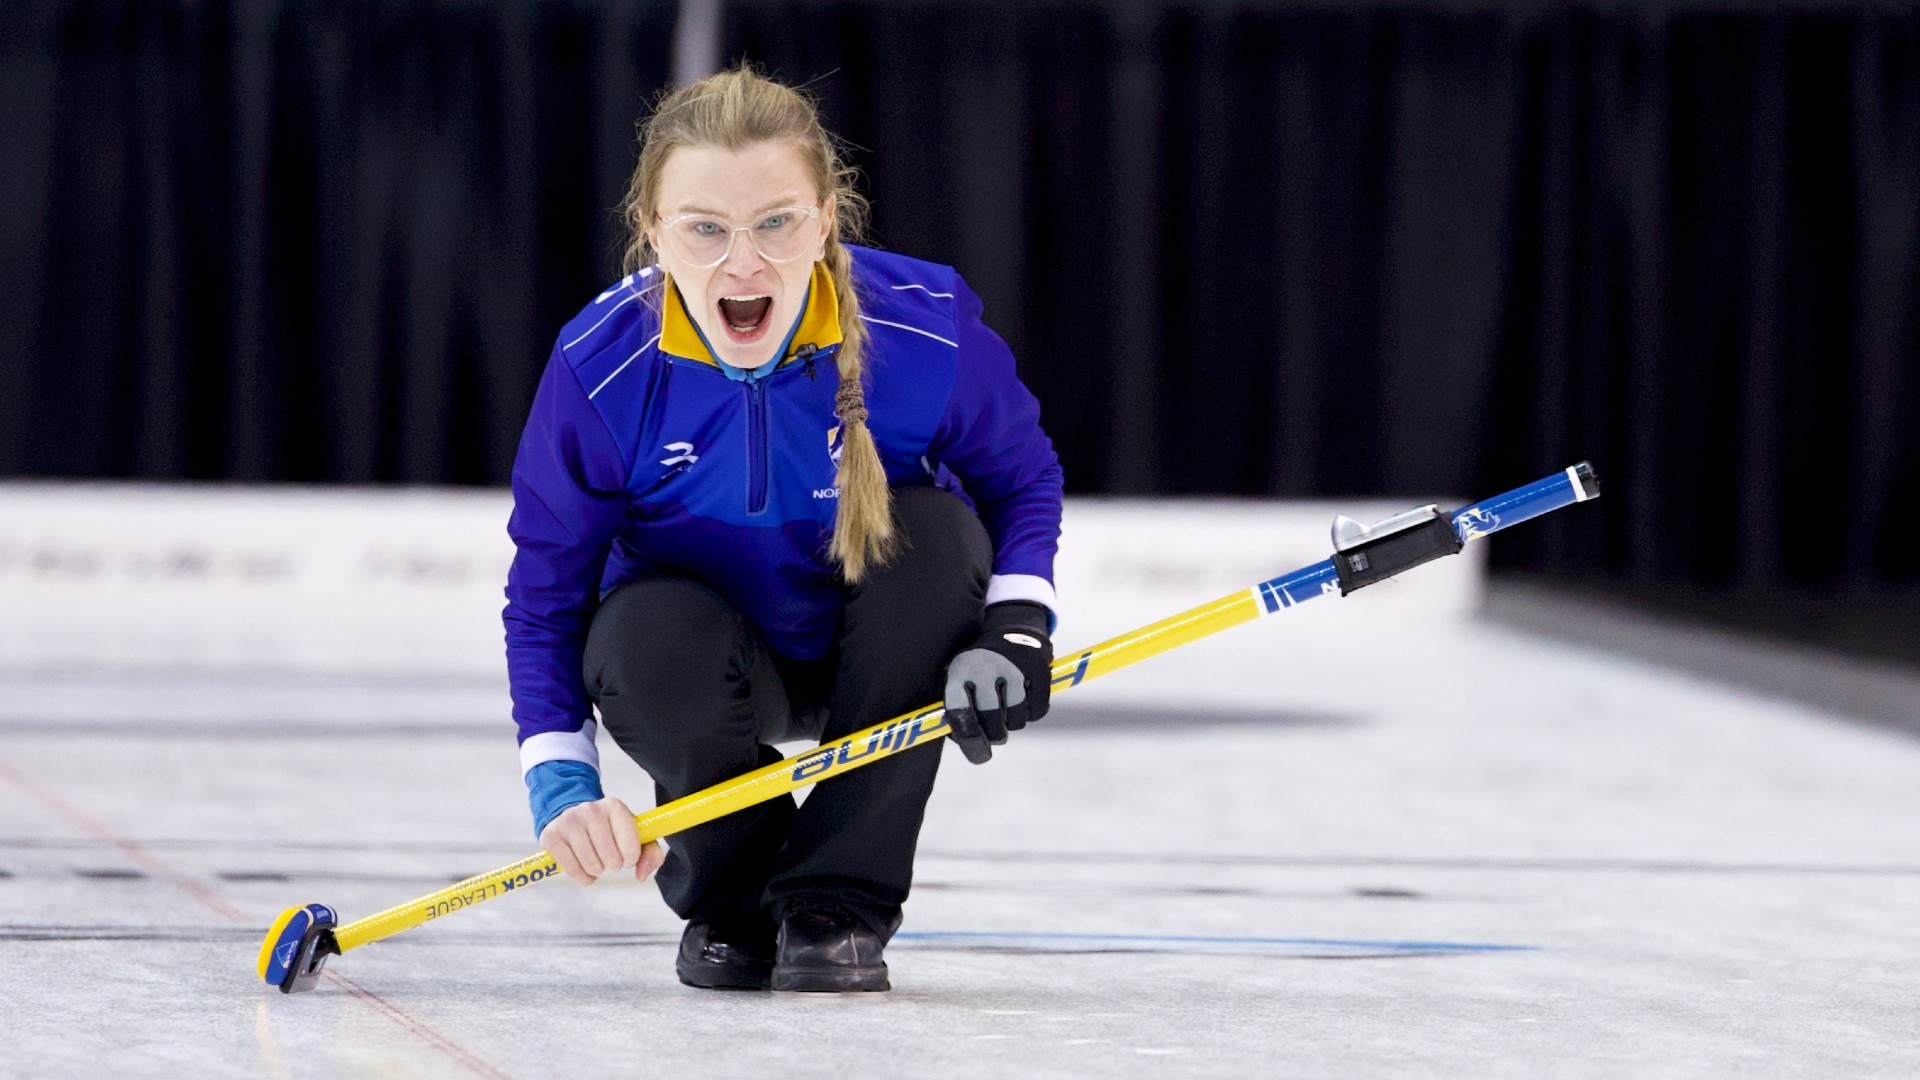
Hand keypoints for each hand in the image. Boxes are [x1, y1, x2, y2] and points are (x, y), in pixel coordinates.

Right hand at [539, 796, 664, 885]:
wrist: (573, 818)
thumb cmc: (609, 830)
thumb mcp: (634, 835)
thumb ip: (650, 854)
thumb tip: (641, 876)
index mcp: (615, 807)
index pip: (632, 849)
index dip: (630, 860)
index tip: (625, 854)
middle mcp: (591, 810)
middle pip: (611, 860)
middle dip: (612, 866)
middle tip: (607, 858)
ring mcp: (569, 821)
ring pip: (592, 866)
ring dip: (596, 871)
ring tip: (595, 860)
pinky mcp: (551, 836)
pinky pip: (572, 870)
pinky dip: (581, 877)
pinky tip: (582, 867)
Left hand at [943, 601, 1052, 763]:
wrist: (1012, 628)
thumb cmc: (979, 666)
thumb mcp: (960, 678)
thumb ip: (958, 711)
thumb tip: (970, 746)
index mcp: (959, 670)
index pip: (959, 711)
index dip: (968, 738)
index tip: (979, 752)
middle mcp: (985, 666)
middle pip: (991, 721)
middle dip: (995, 736)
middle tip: (996, 736)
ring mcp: (1014, 667)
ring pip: (1016, 720)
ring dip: (1013, 723)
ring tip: (1008, 709)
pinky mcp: (1039, 669)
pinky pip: (1037, 711)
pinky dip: (1032, 714)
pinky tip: (1025, 699)